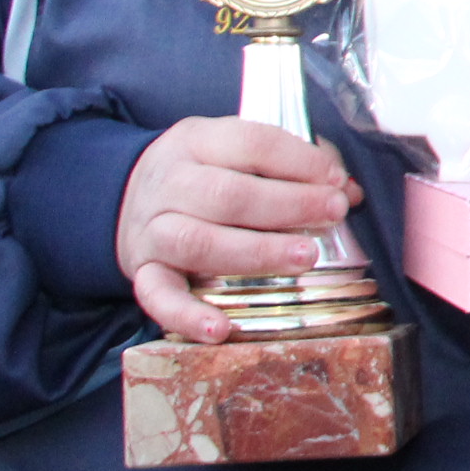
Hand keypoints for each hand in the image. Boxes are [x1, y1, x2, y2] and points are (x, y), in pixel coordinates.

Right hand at [117, 118, 363, 342]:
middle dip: (288, 204)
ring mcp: (152, 230)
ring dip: (256, 253)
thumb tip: (348, 191)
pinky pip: (157, 295)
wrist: (121, 196)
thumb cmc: (205, 173)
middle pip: (227, 194)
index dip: (299, 161)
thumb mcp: (238, 151)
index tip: (336, 180)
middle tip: (333, 214)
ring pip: (198, 242)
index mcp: (198, 141)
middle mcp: (170, 182)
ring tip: (304, 258)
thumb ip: (293, 165)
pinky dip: (187, 314)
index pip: (250, 143)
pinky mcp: (142, 272)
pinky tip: (222, 329)